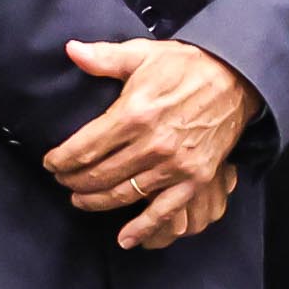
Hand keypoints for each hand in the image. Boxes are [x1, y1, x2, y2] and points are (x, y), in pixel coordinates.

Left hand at [46, 39, 261, 251]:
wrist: (237, 79)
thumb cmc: (187, 66)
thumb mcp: (144, 54)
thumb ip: (104, 57)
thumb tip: (70, 50)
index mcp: (134, 113)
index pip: (83, 148)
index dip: (60, 160)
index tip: (50, 163)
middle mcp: (152, 143)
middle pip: (98, 175)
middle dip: (73, 181)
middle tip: (63, 181)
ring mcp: (174, 164)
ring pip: (123, 194)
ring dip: (95, 201)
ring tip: (81, 199)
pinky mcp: (195, 178)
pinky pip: (164, 211)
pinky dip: (143, 228)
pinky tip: (124, 239)